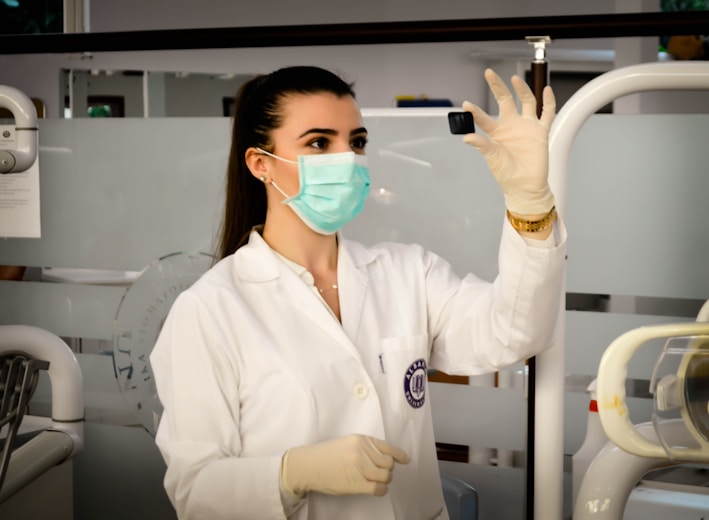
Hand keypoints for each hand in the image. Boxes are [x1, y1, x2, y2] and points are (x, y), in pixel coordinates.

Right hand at [281, 434, 409, 496]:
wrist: (308, 465)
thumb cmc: (326, 454)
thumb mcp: (347, 443)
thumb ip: (365, 447)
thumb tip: (383, 457)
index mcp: (362, 440)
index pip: (388, 447)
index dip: (399, 455)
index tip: (405, 460)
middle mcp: (363, 452)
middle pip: (388, 464)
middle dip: (387, 469)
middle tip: (380, 472)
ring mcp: (360, 468)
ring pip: (385, 476)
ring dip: (384, 480)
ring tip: (376, 481)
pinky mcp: (356, 484)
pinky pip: (378, 489)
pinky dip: (380, 490)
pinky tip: (376, 489)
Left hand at [461, 68, 555, 215]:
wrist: (525, 186)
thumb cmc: (507, 174)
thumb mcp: (492, 158)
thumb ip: (482, 145)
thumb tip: (467, 137)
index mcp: (497, 132)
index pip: (484, 117)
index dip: (475, 111)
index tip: (466, 105)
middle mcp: (511, 125)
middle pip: (505, 100)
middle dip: (498, 87)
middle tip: (489, 73)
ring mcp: (527, 126)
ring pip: (526, 101)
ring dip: (522, 89)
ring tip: (514, 79)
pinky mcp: (541, 131)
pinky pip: (546, 113)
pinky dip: (548, 101)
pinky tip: (546, 89)